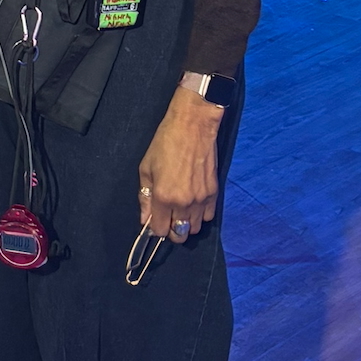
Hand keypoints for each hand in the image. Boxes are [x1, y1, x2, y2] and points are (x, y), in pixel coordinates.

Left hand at [137, 85, 222, 240]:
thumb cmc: (166, 142)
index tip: (154, 221)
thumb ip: (145, 197)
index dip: (156, 228)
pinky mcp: (214, 192)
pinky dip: (200, 215)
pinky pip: (208, 216)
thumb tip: (145, 219)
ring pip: (194, 228)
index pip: (161, 230)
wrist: (193, 126)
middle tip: (167, 217)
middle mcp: (184, 203)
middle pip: (179, 235)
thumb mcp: (146, 168)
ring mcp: (201, 199)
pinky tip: (193, 203)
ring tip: (180, 210)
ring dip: (186, 224)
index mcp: (164, 197)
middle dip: (171, 231)